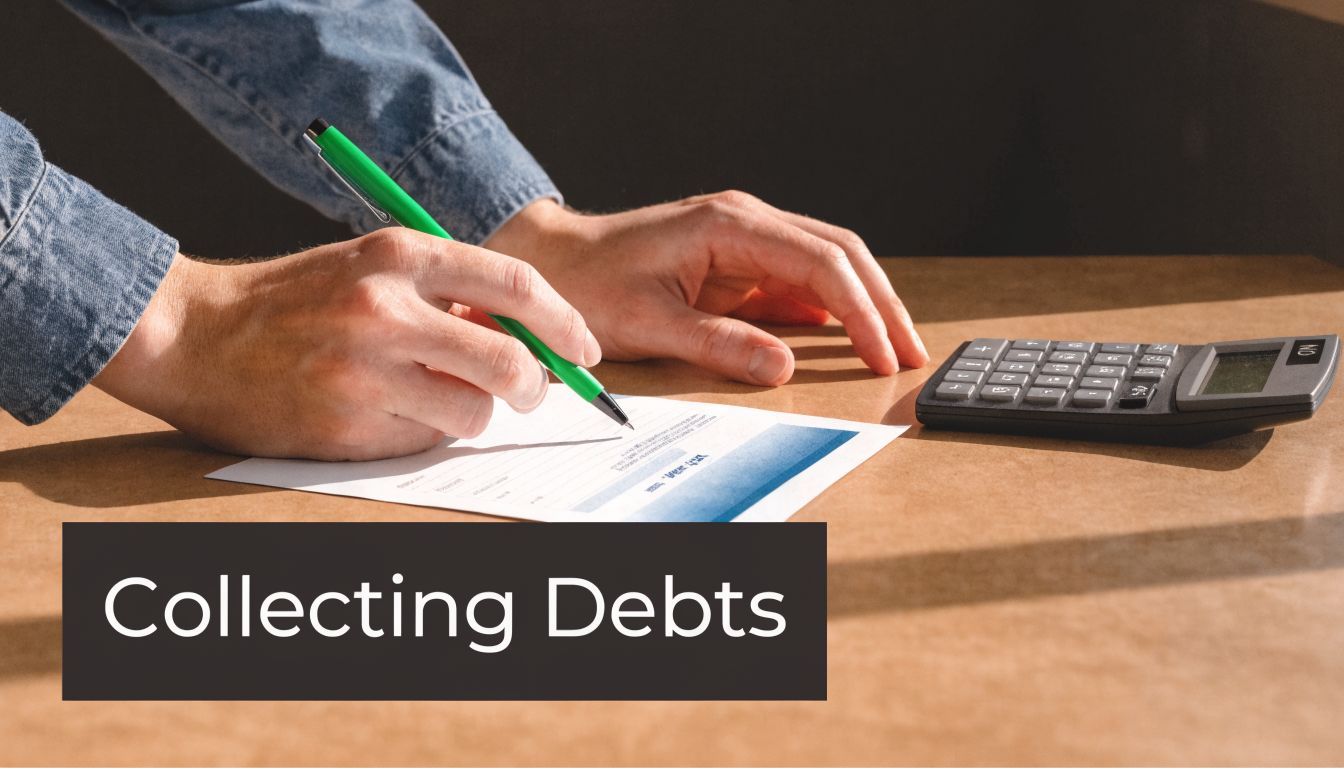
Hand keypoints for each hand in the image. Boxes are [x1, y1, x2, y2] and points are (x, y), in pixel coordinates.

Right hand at [94, 229, 599, 459]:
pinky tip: (384, 412)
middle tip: (529, 393)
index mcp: (398, 256)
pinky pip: (424, 443)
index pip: (516, 286)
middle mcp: (384, 310)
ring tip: (430, 396)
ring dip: (470, 413)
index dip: (565, 324)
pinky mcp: (345, 426)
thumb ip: (446, 294)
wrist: (192, 336)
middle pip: (511, 363)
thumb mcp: (370, 268)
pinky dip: (422, 434)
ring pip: (473, 413)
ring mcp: (363, 372)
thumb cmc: (293, 301)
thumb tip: (528, 339)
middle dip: (534, 387)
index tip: (585, 352)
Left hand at [485, 193, 927, 385]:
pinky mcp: (738, 263)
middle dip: (880, 304)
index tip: (883, 354)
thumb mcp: (649, 322)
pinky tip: (847, 339)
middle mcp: (746, 221)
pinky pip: (797, 282)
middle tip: (909, 354)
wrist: (552, 262)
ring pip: (826, 264)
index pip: (820, 262)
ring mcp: (745, 240)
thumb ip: (718, 344)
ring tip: (892, 349)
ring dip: (862, 304)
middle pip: (839, 254)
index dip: (861, 310)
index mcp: (729, 225)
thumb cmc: (588, 285)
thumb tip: (783, 367)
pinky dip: (829, 309)